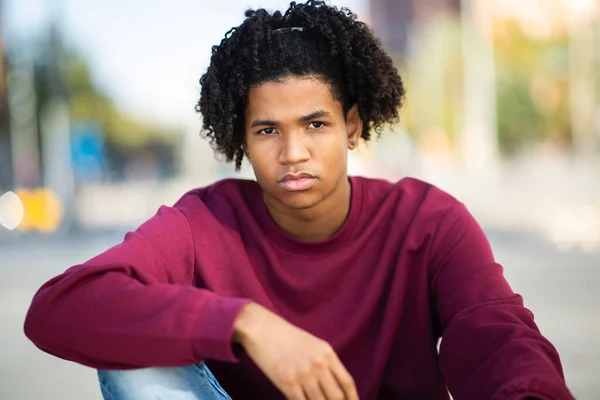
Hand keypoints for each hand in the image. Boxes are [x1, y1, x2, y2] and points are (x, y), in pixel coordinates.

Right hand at [233, 303, 358, 399]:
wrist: (262, 330)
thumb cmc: (287, 337)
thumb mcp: (313, 345)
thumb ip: (326, 363)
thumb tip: (335, 387)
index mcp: (327, 353)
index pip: (347, 382)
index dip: (353, 398)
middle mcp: (318, 365)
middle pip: (336, 397)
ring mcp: (303, 375)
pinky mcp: (287, 384)